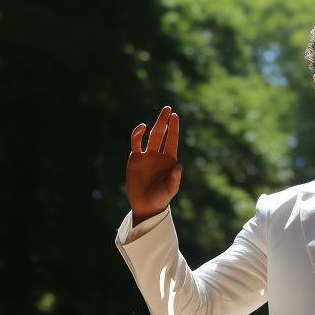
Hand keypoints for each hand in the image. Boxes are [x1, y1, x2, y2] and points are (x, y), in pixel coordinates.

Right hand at [126, 106, 181, 224]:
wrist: (145, 206)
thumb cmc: (160, 199)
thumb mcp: (170, 189)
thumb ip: (174, 178)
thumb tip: (179, 165)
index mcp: (169, 160)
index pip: (172, 140)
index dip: (174, 128)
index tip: (175, 116)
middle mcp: (158, 155)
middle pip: (162, 134)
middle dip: (165, 121)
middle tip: (168, 108)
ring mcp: (146, 156)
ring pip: (150, 135)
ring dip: (155, 124)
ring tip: (161, 114)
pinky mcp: (135, 158)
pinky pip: (135, 143)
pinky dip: (137, 134)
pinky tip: (142, 128)